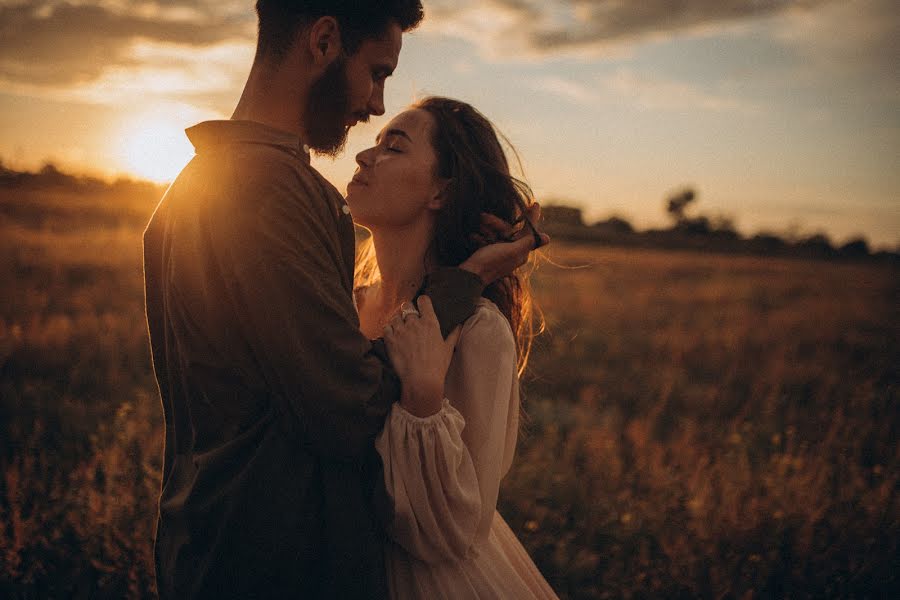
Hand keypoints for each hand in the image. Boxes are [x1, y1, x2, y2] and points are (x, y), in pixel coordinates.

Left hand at [383, 296, 461, 417]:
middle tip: (409, 318)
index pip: (423, 301)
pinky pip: (386, 327)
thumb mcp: (448, 349)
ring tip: (400, 328)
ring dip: (398, 320)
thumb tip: (459, 325)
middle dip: (407, 310)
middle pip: (407, 306)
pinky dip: (389, 329)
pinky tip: (393, 335)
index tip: (421, 305)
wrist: (421, 380)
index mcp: (430, 323)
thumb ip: (453, 334)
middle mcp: (414, 323)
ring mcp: (401, 330)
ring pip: (395, 316)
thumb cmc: (437, 366)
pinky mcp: (390, 339)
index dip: (422, 302)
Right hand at [460, 202, 549, 284]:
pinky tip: (474, 238)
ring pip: (496, 232)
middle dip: (497, 224)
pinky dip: (480, 236)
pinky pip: (486, 238)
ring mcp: (499, 252)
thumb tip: (547, 238)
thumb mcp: (513, 251)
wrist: (469, 275)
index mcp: (521, 253)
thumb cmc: (491, 262)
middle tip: (483, 217)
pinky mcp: (487, 252)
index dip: (532, 218)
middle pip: (509, 230)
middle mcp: (512, 252)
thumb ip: (529, 242)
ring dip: (487, 228)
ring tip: (477, 229)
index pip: (529, 232)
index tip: (534, 204)